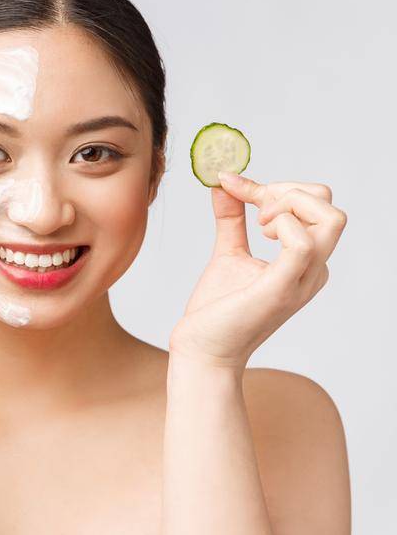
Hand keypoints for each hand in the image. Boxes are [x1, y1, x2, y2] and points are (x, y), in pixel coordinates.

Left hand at [171, 172, 346, 369]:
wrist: (203, 350)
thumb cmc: (219, 309)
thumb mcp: (229, 252)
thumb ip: (232, 218)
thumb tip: (224, 184)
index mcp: (307, 261)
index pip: (316, 206)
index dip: (275, 187)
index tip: (234, 187)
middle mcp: (313, 270)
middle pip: (330, 207)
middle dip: (288, 191)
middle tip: (253, 210)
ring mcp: (302, 279)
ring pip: (330, 219)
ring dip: (287, 204)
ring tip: (257, 223)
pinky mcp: (280, 288)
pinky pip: (300, 243)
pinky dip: (280, 225)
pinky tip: (258, 233)